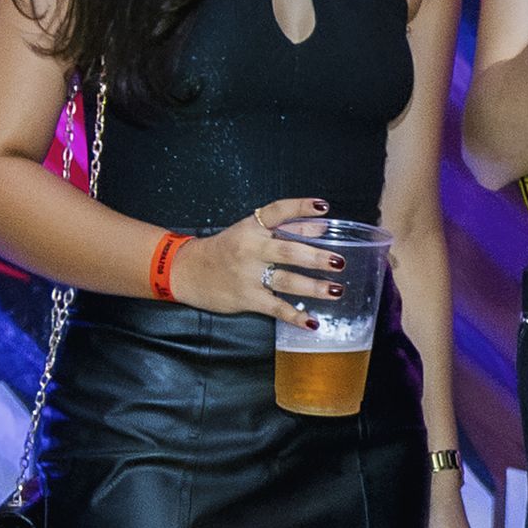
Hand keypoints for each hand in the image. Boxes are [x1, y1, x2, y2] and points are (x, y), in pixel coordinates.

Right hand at [168, 197, 340, 324]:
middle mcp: (250, 248)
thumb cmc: (226, 250)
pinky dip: (295, 316)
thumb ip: (287, 228)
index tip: (323, 207)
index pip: (277, 212)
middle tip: (339, 261)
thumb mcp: (251, 232)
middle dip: (315, 257)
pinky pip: (275, 308)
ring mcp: (248, 275)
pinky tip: (313, 321)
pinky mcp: (247, 297)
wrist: (187, 271)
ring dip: (313, 287)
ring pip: (285, 281)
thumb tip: (323, 228)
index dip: (301, 208)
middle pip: (287, 251)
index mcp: (252, 227)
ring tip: (336, 290)